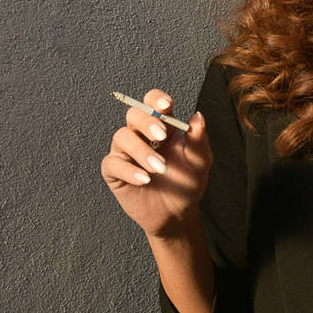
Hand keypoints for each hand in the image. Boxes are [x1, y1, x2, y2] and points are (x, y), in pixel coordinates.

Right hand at [100, 89, 212, 237]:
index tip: (165, 105)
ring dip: (141, 151)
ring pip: (122, 137)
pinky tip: (144, 180)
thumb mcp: (200, 162)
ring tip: (159, 168)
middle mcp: (141, 135)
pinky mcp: (115, 171)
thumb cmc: (187, 183)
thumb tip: (197, 116)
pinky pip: (113, 164)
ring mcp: (126, 152)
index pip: (152, 103)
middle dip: (147, 122)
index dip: (155, 99)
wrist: (177, 213)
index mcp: (163, 127)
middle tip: (161, 136)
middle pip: (134, 114)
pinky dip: (128, 170)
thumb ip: (199, 140)